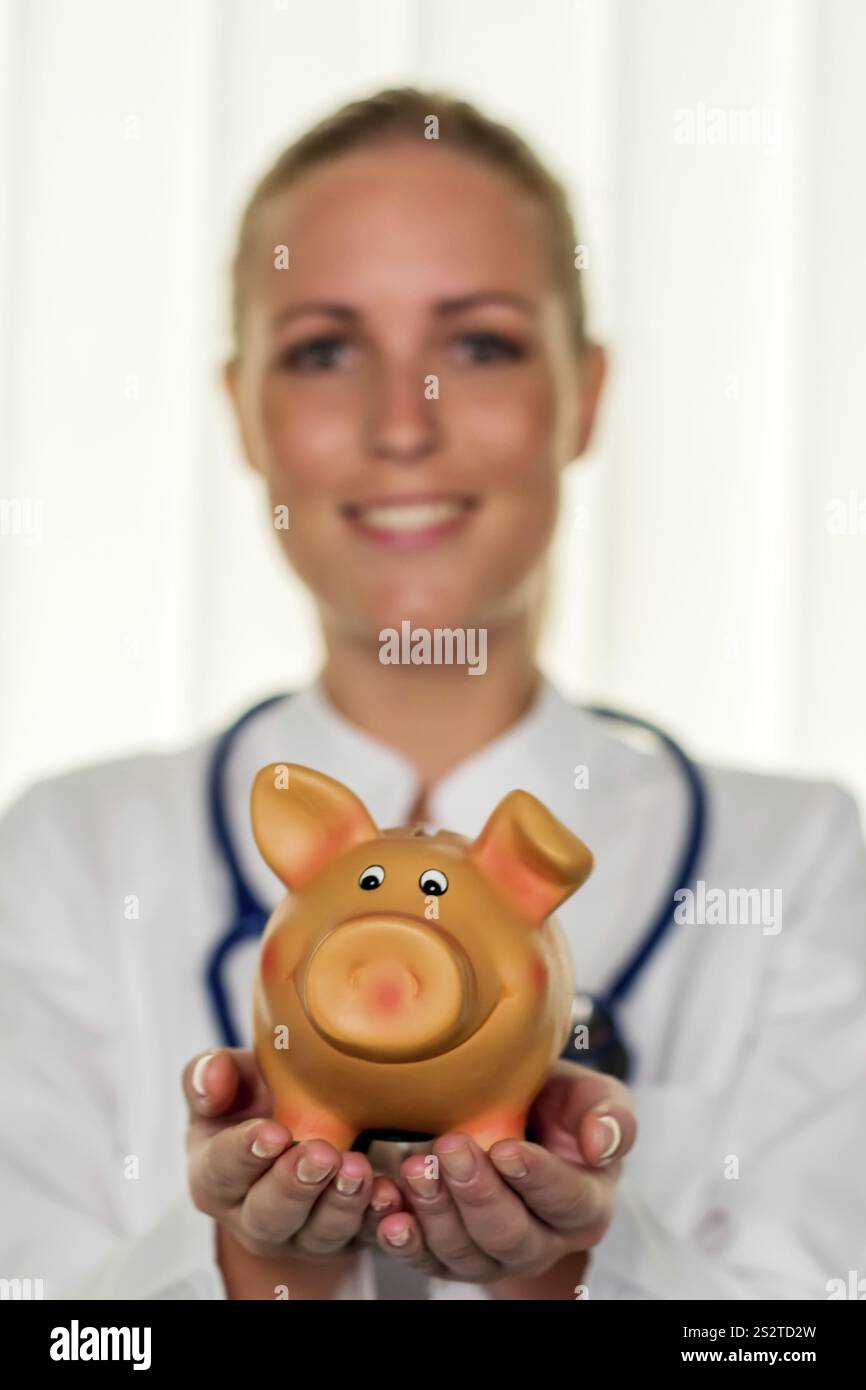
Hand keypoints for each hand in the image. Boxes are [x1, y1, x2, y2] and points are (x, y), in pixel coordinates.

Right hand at [183, 1048, 403, 1262]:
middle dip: (296, 1186)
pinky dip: (379, 1219)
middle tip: (321, 1155)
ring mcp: (301, 1234)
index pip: (222, 1170)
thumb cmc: (259, 1101)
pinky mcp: (346, 1238)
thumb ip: (211, 1072)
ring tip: (358, 1170)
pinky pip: (365, 1238)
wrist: (308, 1125)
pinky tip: (390, 1194)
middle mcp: (253, 1217)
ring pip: (319, 1233)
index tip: (272, 1133)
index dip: (245, 1153)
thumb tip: (211, 1074)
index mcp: (215, 1176)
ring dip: (340, 1204)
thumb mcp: (233, 1080)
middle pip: (269, 1215)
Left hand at [374, 1061, 635, 1288]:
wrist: (518, 1113)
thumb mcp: (593, 1095)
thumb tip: (601, 1144)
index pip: (566, 1200)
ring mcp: (494, 1255)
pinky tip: (387, 1212)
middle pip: (512, 1236)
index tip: (506, 1149)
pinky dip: (403, 1240)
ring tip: (415, 1168)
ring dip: (436, 1213)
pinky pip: (426, 1260)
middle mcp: (544, 1242)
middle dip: (478, 1194)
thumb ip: (610, 1114)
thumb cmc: (558, 1105)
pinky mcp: (452, 1257)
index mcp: (585, 1204)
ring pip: (466, 1254)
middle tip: (451, 1148)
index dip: (536, 1178)